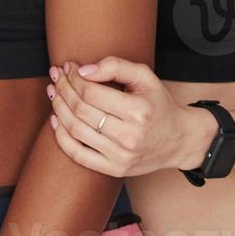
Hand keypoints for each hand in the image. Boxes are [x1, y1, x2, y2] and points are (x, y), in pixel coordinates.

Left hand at [47, 58, 212, 176]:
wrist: (180, 139)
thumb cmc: (159, 104)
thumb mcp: (145, 77)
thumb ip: (115, 66)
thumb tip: (83, 70)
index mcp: (138, 111)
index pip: (90, 92)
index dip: (73, 77)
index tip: (68, 67)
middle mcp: (129, 136)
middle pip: (80, 109)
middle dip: (63, 89)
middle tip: (56, 76)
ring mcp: (121, 156)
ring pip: (75, 130)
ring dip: (58, 108)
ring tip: (54, 92)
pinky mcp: (114, 169)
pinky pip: (78, 155)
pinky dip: (61, 137)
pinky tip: (55, 120)